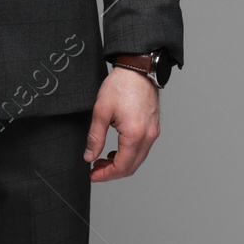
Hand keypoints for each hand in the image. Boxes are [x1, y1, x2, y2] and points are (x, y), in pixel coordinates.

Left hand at [83, 66, 160, 181]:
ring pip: (138, 159)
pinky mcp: (153, 127)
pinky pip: (142, 149)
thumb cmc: (121, 85)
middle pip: (131, 167)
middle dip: (112, 172)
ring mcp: (153, 132)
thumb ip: (95, 137)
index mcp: (135, 134)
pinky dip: (129, 154)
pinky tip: (116, 150)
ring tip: (103, 159)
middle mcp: (148, 136)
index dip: (106, 175)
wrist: (138, 69)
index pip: (122, 166)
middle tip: (95, 169)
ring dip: (121, 164)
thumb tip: (89, 156)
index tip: (93, 175)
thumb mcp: (101, 110)